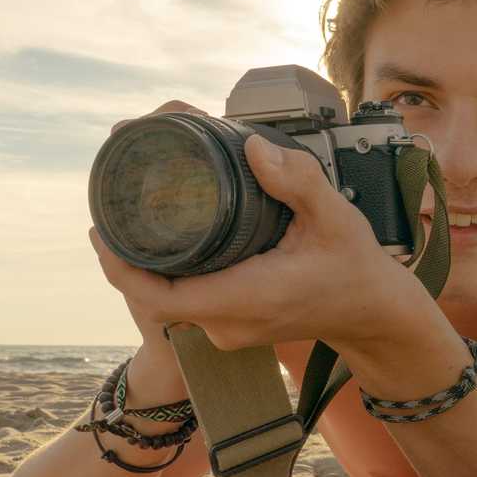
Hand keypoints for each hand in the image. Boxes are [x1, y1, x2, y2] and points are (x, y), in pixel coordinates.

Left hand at [90, 127, 427, 351]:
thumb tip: (252, 146)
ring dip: (146, 266)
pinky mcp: (234, 326)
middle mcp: (230, 322)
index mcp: (246, 298)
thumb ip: (297, 180)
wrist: (375, 314)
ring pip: (169, 301)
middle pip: (154, 295)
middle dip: (126, 255)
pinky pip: (186, 304)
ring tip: (131, 218)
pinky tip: (163, 242)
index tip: (101, 229)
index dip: (120, 268)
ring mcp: (230, 329)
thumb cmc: (358, 269)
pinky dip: (169, 275)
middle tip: (113, 205)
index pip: (160, 296)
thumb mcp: (335, 217)